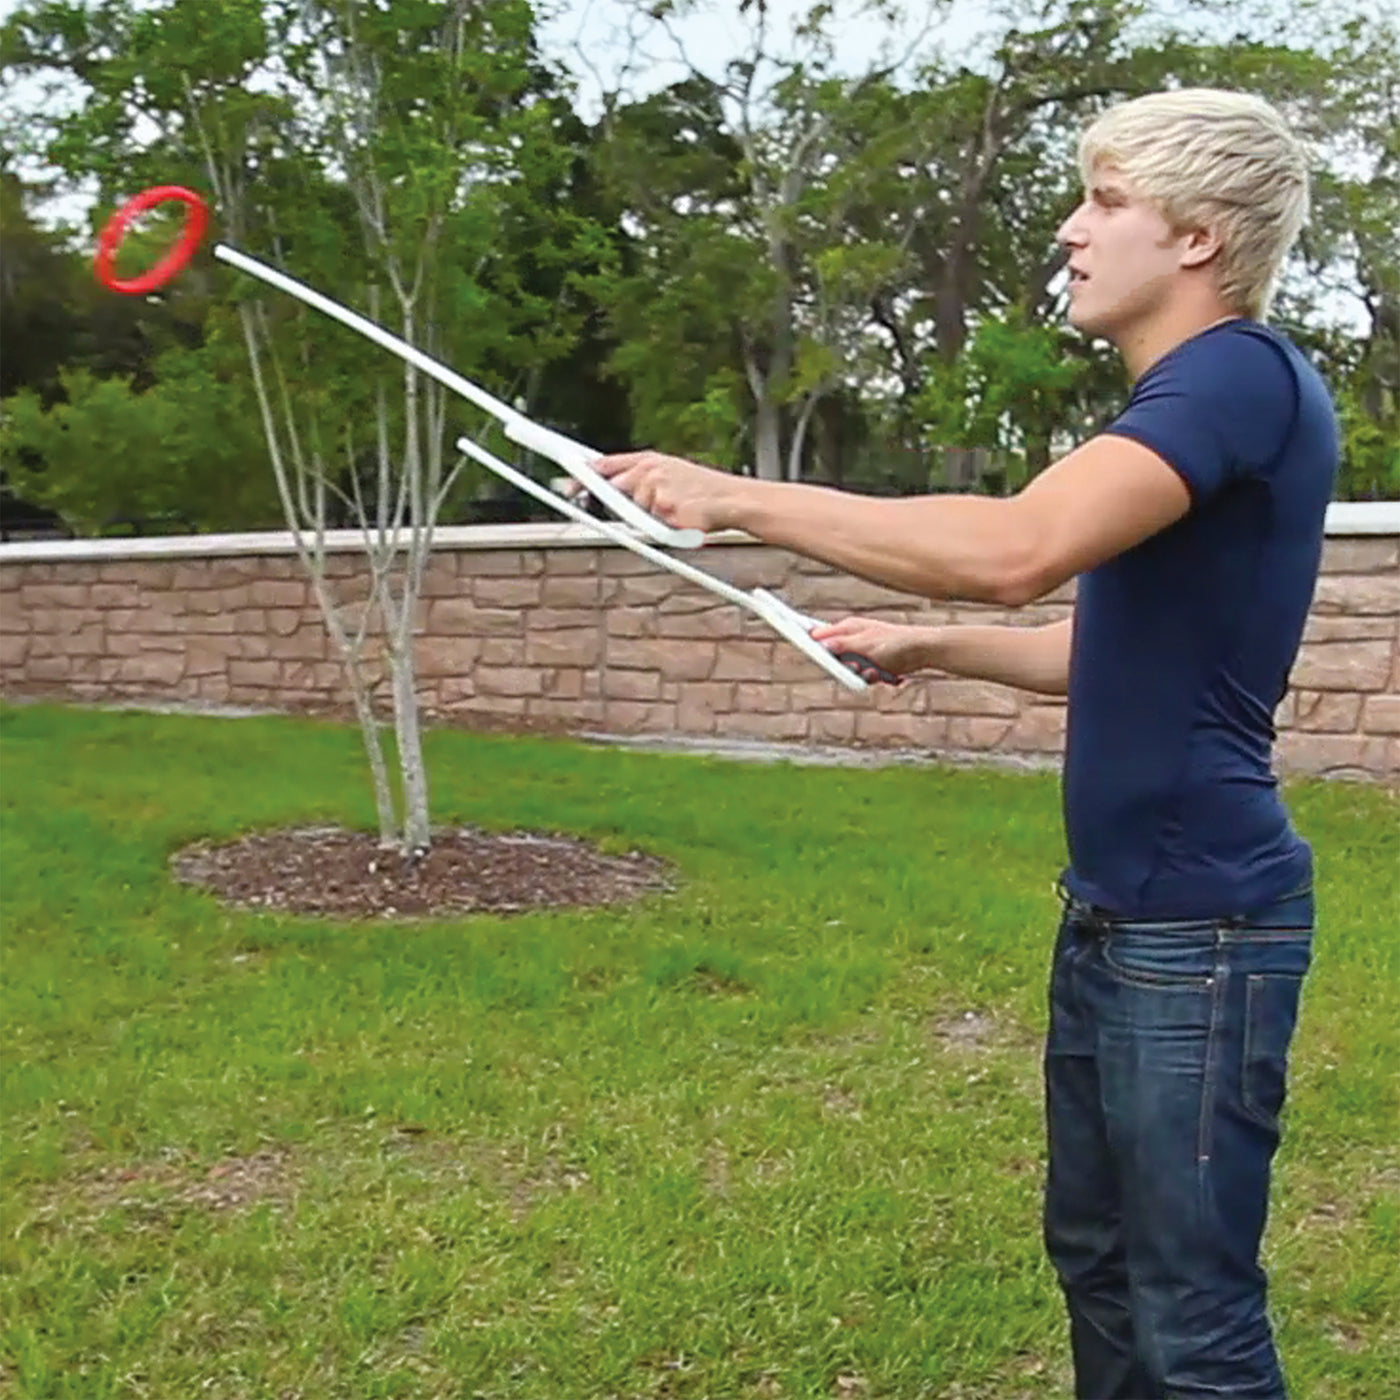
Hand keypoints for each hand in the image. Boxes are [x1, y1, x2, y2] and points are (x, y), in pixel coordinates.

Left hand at [592, 450, 746, 533]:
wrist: (731, 499)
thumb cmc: (702, 489)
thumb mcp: (671, 470)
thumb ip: (639, 474)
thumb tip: (608, 483)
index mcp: (649, 460)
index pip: (607, 465)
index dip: (584, 476)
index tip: (567, 485)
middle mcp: (650, 472)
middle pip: (616, 491)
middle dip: (620, 502)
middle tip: (639, 506)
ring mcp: (657, 491)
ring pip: (636, 513)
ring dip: (651, 518)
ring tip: (676, 511)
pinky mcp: (666, 511)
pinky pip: (653, 527)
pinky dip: (665, 528)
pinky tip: (681, 519)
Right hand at [808, 617, 931, 681]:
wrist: (922, 651)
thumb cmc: (895, 642)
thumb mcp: (865, 644)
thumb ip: (841, 644)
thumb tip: (819, 644)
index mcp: (847, 627)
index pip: (820, 634)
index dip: (810, 642)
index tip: (801, 647)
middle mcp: (852, 639)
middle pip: (832, 657)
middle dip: (841, 666)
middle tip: (855, 666)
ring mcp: (861, 653)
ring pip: (847, 670)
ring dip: (858, 674)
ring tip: (873, 671)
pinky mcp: (871, 664)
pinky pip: (861, 676)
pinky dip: (870, 677)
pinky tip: (882, 674)